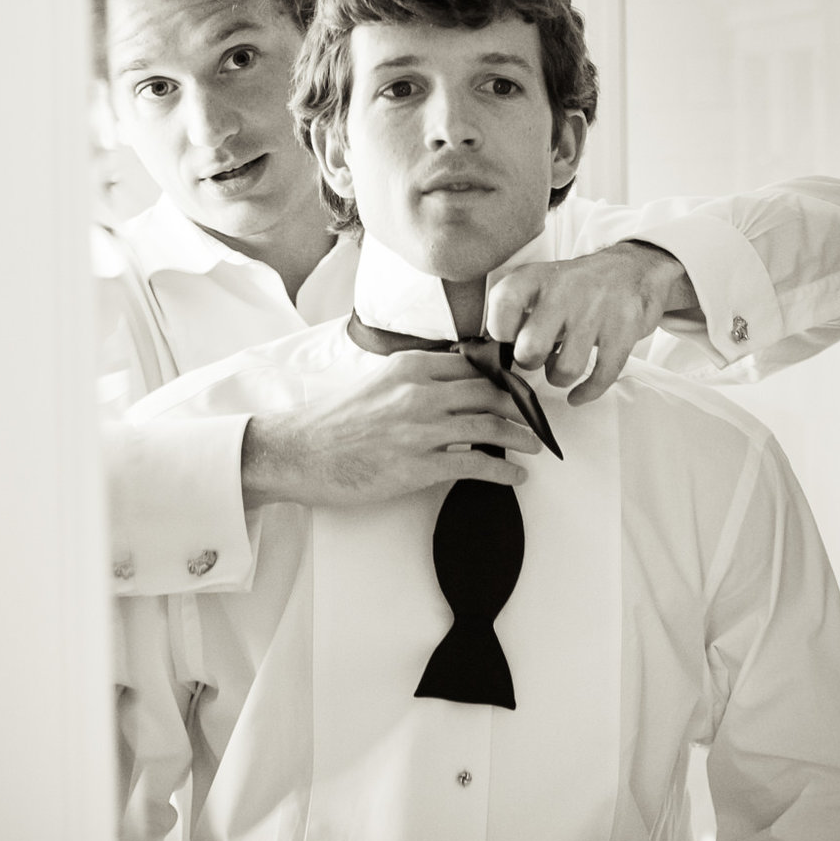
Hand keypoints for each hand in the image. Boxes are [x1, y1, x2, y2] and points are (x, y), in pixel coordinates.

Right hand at [239, 351, 541, 507]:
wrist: (300, 454)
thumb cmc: (333, 422)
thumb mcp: (375, 382)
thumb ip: (412, 378)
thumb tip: (449, 382)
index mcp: (409, 366)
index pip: (472, 365)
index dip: (504, 378)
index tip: (520, 388)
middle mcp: (419, 392)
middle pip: (489, 393)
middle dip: (522, 407)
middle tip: (539, 417)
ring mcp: (421, 429)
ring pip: (490, 427)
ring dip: (521, 437)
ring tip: (535, 445)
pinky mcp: (419, 465)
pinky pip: (476, 466)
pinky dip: (504, 470)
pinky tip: (516, 475)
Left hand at [484, 239, 693, 406]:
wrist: (632, 270)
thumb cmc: (576, 287)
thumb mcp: (540, 283)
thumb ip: (515, 311)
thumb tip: (490, 354)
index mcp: (537, 277)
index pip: (503, 302)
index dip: (499, 330)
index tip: (508, 336)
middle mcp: (565, 290)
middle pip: (531, 347)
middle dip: (529, 362)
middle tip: (535, 357)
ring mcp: (597, 309)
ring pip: (565, 369)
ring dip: (558, 378)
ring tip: (559, 367)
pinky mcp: (624, 329)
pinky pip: (601, 376)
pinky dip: (586, 392)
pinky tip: (578, 393)